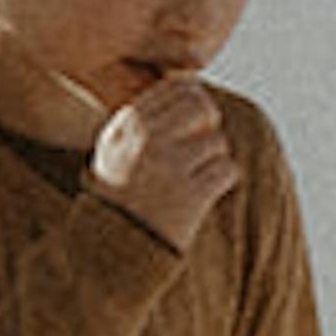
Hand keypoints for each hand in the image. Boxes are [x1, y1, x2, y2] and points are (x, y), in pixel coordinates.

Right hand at [87, 79, 244, 246]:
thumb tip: (194, 86)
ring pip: (217, 141)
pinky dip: (222, 181)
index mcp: (124, 126)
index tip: (190, 125)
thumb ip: (147, 120)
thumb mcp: (117, 151)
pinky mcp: (191, 193)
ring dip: (213, 160)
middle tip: (199, 149)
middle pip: (202, 107)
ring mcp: (168, 166)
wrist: (108, 250)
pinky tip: (203, 194)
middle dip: (208, 124)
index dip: (194, 103)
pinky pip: (227, 170)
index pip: (177, 89)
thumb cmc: (119, 197)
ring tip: (192, 180)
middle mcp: (144, 140)